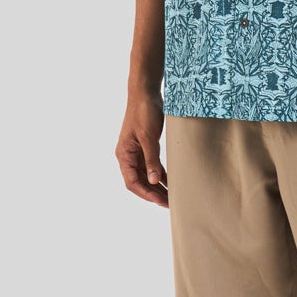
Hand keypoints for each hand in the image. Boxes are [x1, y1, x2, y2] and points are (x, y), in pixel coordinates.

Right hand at [116, 92, 168, 206]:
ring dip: (158, 186)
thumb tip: (154, 182)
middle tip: (170, 203)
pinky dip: (161, 174)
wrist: (146, 93)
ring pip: (147, 175)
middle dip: (154, 193)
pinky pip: (153, 166)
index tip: (160, 201)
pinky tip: (172, 181)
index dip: (146, 194)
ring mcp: (137, 152)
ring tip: (172, 196)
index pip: (132, 182)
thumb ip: (151, 160)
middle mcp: (128, 156)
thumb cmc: (143, 112)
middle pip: (140, 182)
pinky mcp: (146, 147)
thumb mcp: (148, 137)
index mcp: (124, 155)